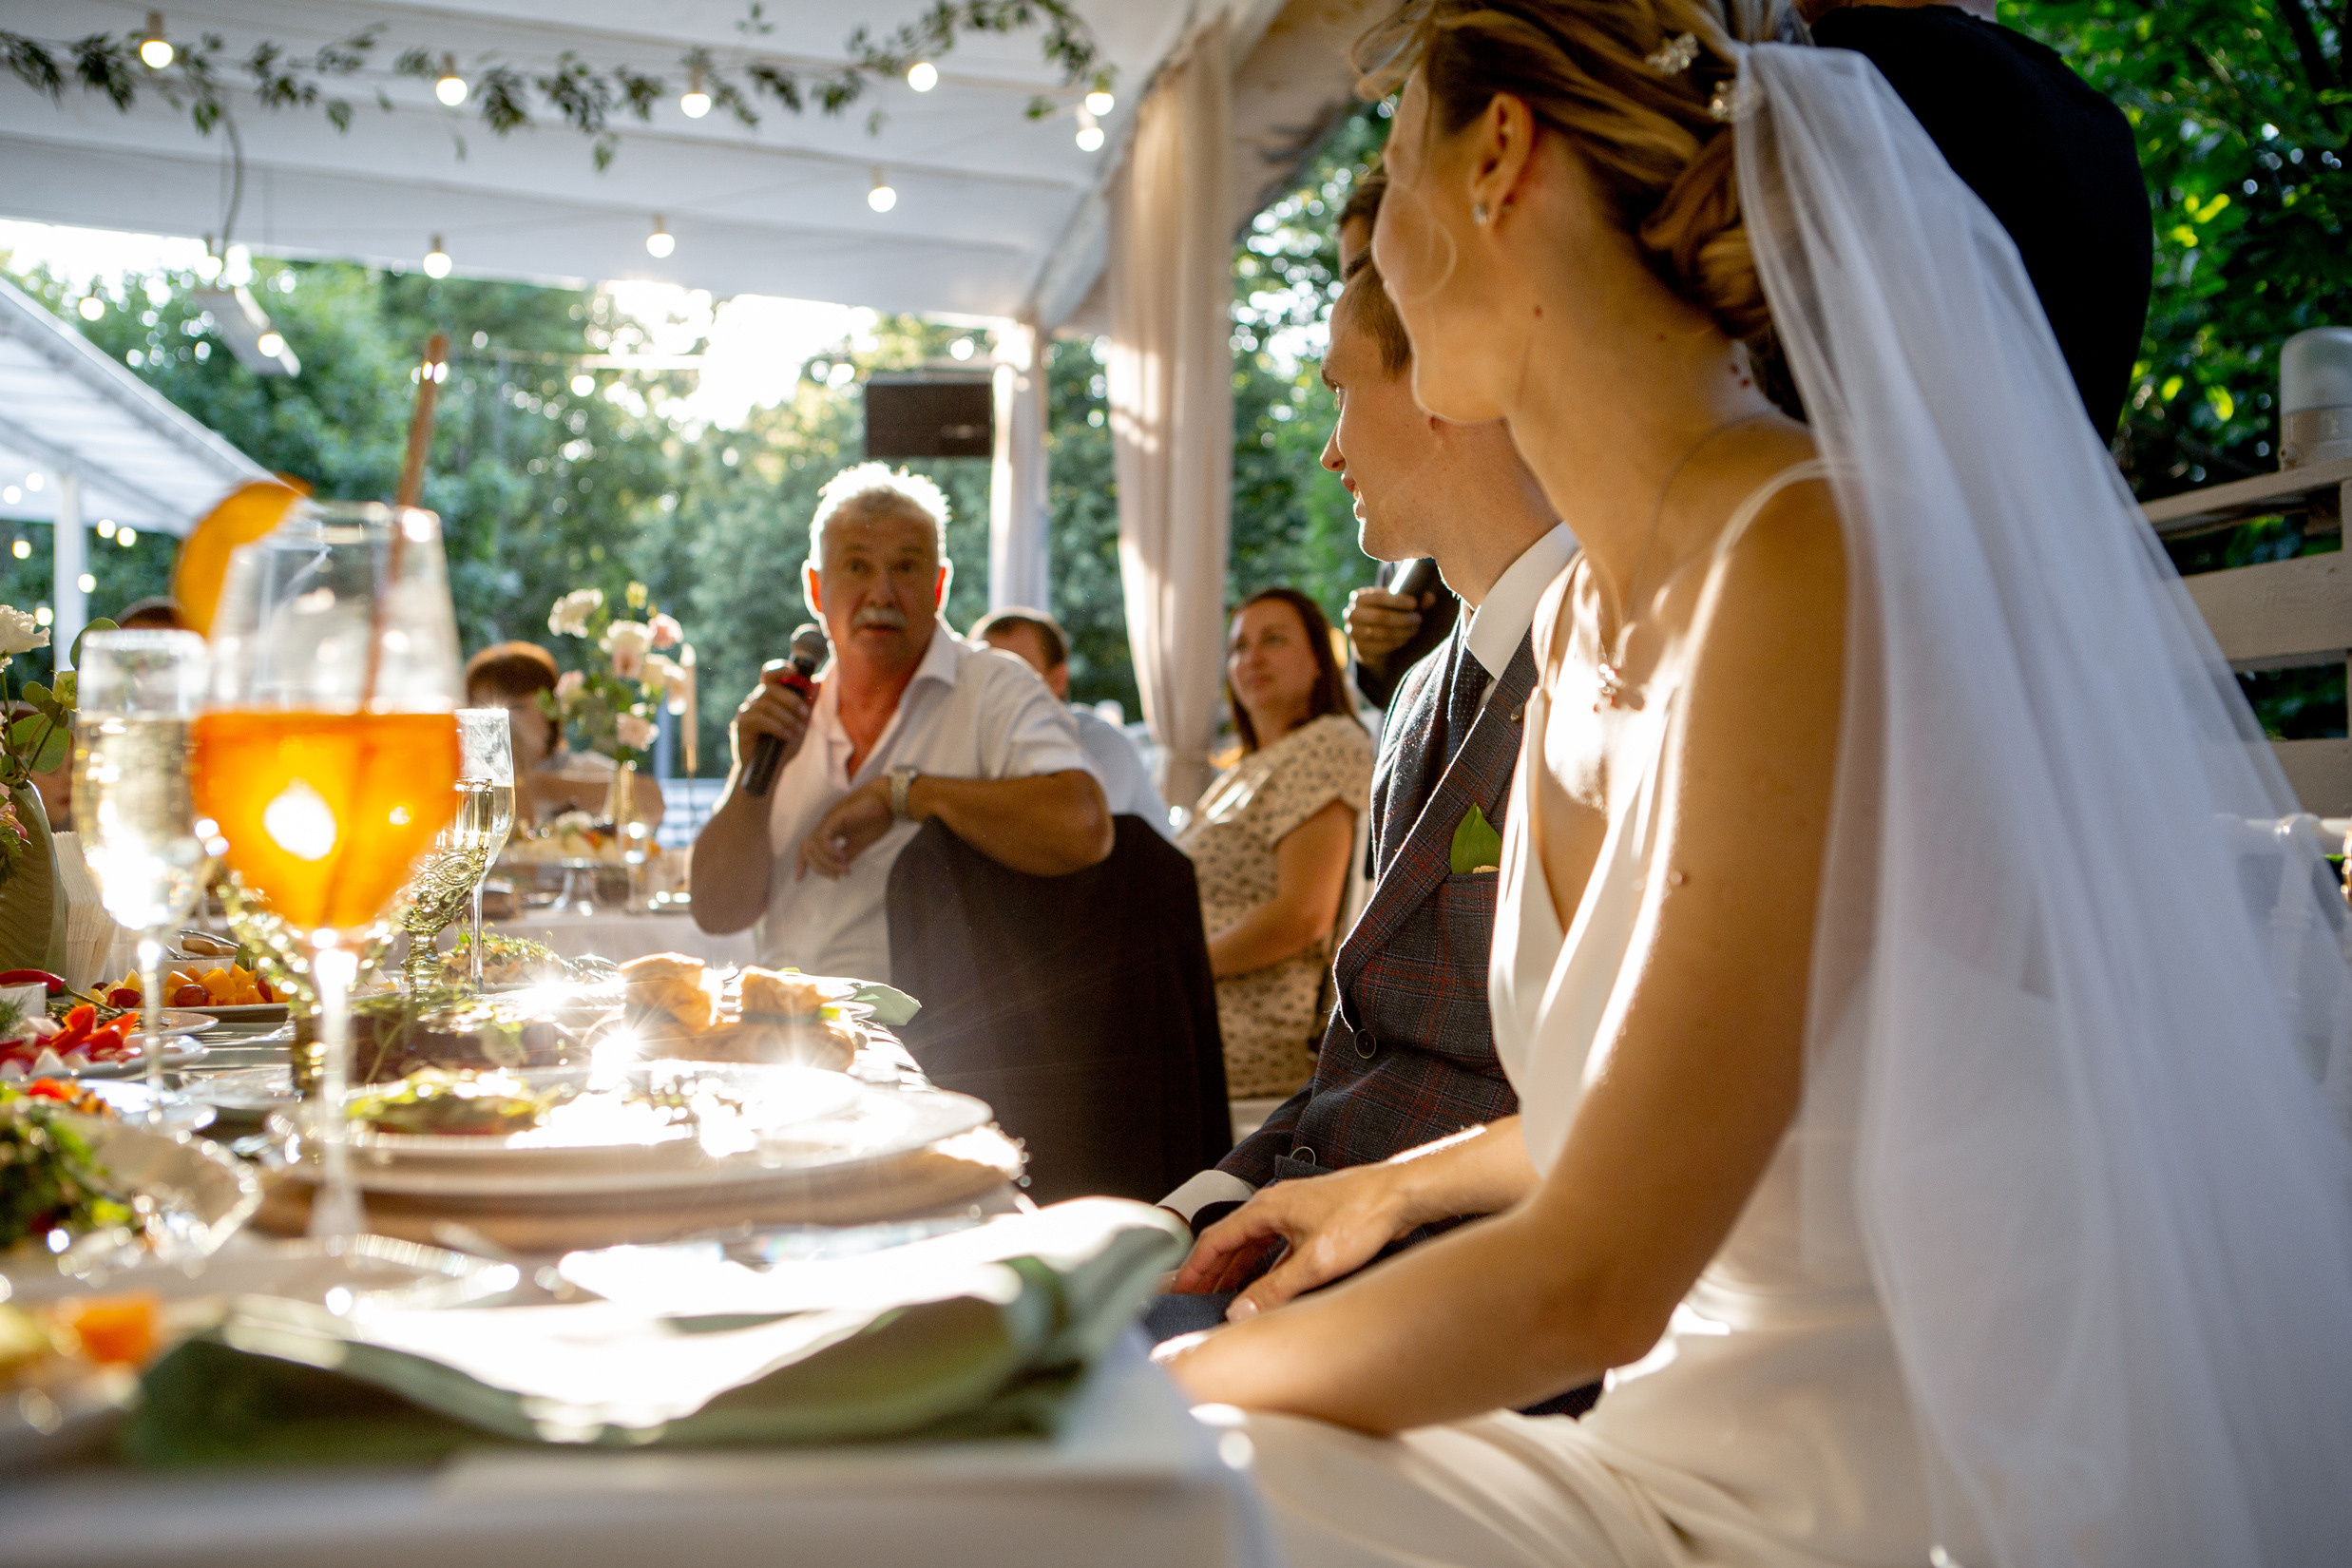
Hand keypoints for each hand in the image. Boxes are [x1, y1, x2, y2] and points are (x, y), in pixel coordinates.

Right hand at [730, 673, 815, 775]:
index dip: (780, 668)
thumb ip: (807, 705)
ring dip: (787, 717)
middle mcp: (754, 701)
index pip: (769, 674)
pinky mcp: (741, 727)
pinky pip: (760, 720)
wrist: (768, 772)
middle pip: (770, 688)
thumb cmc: (783, 747)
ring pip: (766, 704)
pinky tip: (786, 736)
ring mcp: (745, 713)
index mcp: (768, 696)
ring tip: (798, 731)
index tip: (795, 670)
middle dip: (791, 700)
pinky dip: (777, 727)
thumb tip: (817, 682)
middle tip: (805, 715)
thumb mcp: (800, 725)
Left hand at [795, 779, 892, 879]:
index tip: (799, 879)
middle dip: (817, 866)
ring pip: (813, 845)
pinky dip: (829, 850)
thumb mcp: (860, 844)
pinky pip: (823, 837)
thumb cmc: (876, 820)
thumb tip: (840, 870)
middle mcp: (825, 826)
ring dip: (826, 861)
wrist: (888, 801)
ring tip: (844, 869)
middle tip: (835, 877)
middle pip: (807, 849)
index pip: (808, 847)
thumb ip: (848, 855)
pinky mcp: (835, 817)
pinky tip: (843, 857)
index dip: (801, 863)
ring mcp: (828, 821)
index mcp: (829, 831)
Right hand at [1169, 1162, 1411, 1320]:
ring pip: (1252, 1242)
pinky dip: (1261, 1264)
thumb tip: (1239, 1312)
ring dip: (1234, 1268)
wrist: (1402, 1193)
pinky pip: (1273, 1243)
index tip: (1179, 1289)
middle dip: (1210, 1270)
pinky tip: (1265, 1283)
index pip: (1215, 1239)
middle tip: (1193, 1297)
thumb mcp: (1315, 1261)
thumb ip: (1274, 1288)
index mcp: (1266, 1207)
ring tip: (1222, 1295)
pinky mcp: (1311, 1219)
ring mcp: (1293, 1210)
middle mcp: (1275, 1204)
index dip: (1194, 1268)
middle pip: (1229, 1240)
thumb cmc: (1364, 1215)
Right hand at [1346, 587, 1426, 671]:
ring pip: (1382, 633)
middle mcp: (1351, 614)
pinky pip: (1381, 647)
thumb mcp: (1397, 605)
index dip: (1398, 600)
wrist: (1371, 640)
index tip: (1415, 604)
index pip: (1378, 597)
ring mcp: (1353, 633)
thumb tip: (1430, 597)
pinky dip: (1397, 642)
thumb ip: (1414, 601)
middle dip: (1403, 619)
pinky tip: (1406, 639)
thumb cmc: (1386, 615)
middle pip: (1380, 617)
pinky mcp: (1359, 649)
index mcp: (1359, 598)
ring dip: (1403, 631)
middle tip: (1418, 619)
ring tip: (1415, 629)